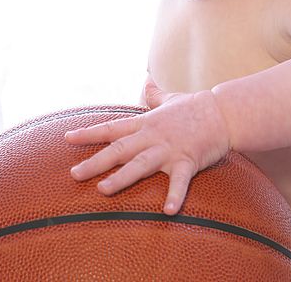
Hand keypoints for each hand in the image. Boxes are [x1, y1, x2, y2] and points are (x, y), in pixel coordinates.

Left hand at [65, 79, 230, 214]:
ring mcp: (169, 148)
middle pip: (119, 149)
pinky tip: (167, 211)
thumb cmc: (196, 106)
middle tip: (74, 174)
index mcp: (147, 122)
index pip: (113, 127)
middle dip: (95, 162)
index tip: (67, 138)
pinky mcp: (188, 160)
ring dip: (121, 177)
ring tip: (102, 190)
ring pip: (140, 164)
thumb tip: (147, 79)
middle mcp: (153, 136)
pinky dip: (174, 195)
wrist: (223, 111)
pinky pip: (180, 181)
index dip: (89, 133)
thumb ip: (155, 94)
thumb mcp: (171, 99)